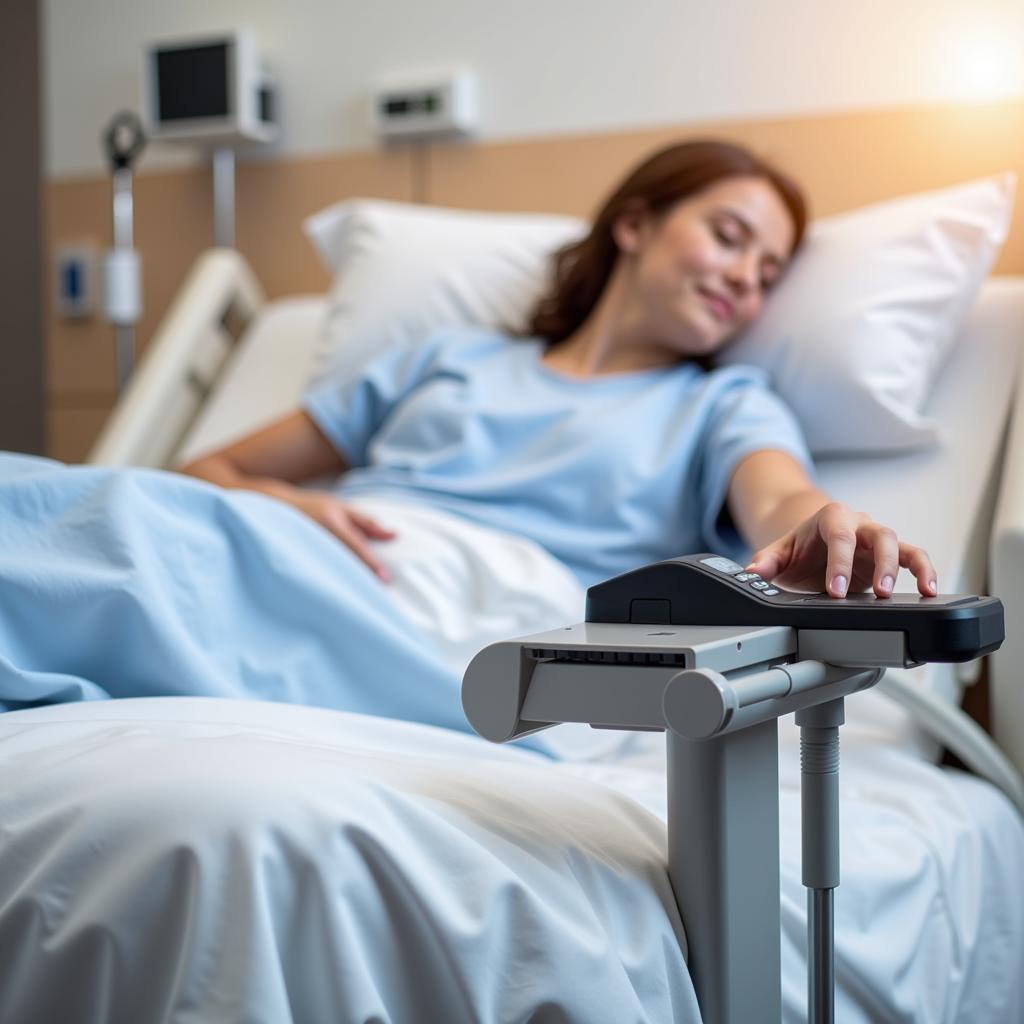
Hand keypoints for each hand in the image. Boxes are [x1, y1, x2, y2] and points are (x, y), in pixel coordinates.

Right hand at [284, 491, 395, 580]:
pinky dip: (330, 580)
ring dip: (346, 581)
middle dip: (359, 576)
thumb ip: (368, 523)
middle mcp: (318, 535)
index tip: (384, 579)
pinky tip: (339, 591)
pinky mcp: (297, 558)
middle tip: (376, 591)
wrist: (276, 506)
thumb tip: (394, 535)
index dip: (370, 563)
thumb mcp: (342, 508)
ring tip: (361, 594)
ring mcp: (305, 547)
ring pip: (330, 569)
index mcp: (331, 521)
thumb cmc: (315, 506)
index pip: (355, 545)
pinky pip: (318, 571)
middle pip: (343, 561)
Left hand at [746, 501, 936, 598]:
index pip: (839, 535)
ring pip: (899, 544)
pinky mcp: (890, 555)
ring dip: (903, 569)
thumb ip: (765, 561)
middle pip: (877, 535)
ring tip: (901, 595)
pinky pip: (913, 556)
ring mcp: (876, 537)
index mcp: (831, 517)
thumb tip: (751, 571)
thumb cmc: (799, 548)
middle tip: (876, 593)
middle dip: (878, 565)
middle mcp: (858, 522)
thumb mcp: (779, 554)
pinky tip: (930, 590)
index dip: (840, 562)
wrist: (811, 544)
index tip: (835, 590)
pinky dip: (925, 571)